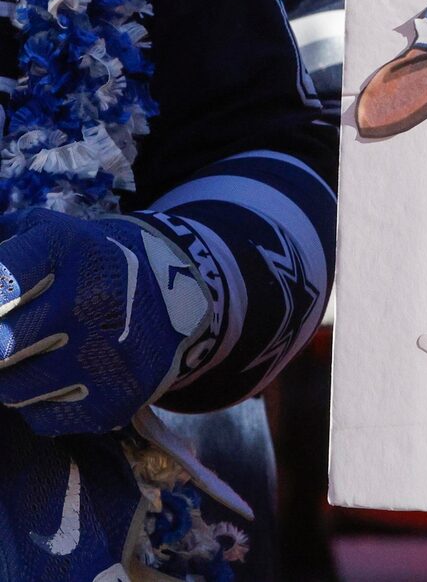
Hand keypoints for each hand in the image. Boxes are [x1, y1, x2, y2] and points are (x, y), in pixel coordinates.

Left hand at [0, 212, 216, 436]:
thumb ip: (2, 242)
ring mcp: (107, 354)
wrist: (185, 288)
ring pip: (12, 388)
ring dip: (13, 374)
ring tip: (33, 356)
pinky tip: (61, 377)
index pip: (1, 281)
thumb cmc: (95, 261)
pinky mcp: (115, 400)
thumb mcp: (55, 232)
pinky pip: (41, 417)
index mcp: (74, 251)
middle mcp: (94, 301)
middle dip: (0, 341)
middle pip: (1, 344)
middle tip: (9, 337)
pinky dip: (42, 402)